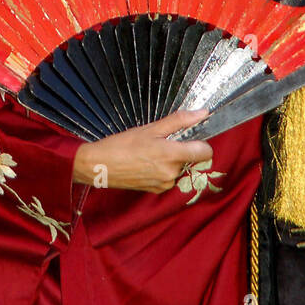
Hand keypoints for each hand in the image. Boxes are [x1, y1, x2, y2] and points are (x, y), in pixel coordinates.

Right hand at [71, 110, 213, 192]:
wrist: (99, 166)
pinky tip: (146, 164)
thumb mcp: (151, 128)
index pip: (205, 152)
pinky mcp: (157, 190)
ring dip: (171, 160)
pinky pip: (168, 177)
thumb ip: (179, 121)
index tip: (191, 137)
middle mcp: (171, 173)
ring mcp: (164, 184)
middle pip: (191, 159)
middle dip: (181, 150)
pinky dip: (162, 170)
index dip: (201, 143)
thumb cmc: (122, 144)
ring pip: (179, 168)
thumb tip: (202, 113)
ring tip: (149, 153)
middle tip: (160, 142)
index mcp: (172, 155)